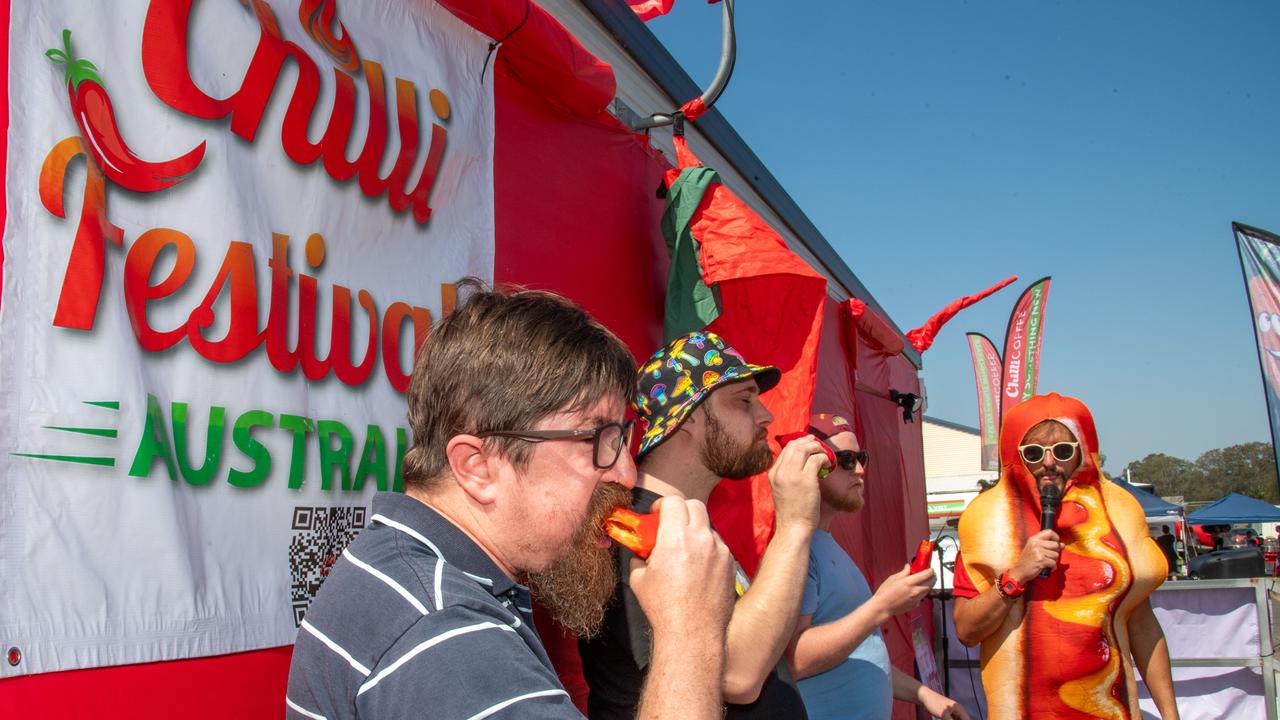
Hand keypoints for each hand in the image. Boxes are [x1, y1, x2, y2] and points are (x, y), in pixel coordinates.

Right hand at [629, 497, 733, 642]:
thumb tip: (640, 552)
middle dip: (681, 510)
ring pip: (708, 526)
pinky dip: (708, 549)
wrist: (693, 632)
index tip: (656, 515)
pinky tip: (699, 567)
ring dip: (696, 530)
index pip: (673, 501)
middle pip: (694, 505)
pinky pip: (719, 546)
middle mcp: (701, 538)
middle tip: (671, 525)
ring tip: (685, 550)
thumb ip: (639, 558)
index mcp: (676, 537)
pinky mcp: (730, 564)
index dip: (662, 505)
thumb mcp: (639, 579)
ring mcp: (719, 550)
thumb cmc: (663, 607)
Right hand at [767, 434, 824, 530]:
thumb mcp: (782, 489)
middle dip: (808, 441)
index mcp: (773, 473)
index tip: (809, 445)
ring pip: (805, 449)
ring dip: (818, 448)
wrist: (793, 528)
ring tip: (825, 454)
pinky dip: (824, 459)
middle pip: (794, 445)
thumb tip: (803, 462)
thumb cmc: (791, 512)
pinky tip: (828, 465)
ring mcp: (793, 475)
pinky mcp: (806, 480)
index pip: (785, 449)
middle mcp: (781, 472)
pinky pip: (817, 459)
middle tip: (818, 445)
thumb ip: (787, 475)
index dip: (799, 443)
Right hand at [868, 563, 933, 618]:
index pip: (927, 574)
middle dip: (932, 577)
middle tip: (928, 574)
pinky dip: (922, 592)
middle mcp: (916, 591)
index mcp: (910, 582)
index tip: (929, 568)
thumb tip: (908, 567)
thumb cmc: (885, 593)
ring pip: (928, 590)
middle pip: (932, 582)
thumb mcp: (893, 578)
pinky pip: (923, 597)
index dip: (930, 570)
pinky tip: (914, 590)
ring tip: (921, 581)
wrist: (883, 607)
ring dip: (928, 584)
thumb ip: (904, 572)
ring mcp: (917, 599)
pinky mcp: (916, 604)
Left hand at [921, 689, 970, 719]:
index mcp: (959, 708)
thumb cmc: (934, 703)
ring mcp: (953, 712)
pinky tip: (943, 719)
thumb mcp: (944, 714)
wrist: (924, 697)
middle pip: (963, 719)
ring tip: (944, 718)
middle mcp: (958, 710)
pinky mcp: (948, 714)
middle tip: (946, 719)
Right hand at [1010, 529, 1061, 584]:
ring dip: (1053, 561)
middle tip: (1048, 557)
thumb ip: (1048, 546)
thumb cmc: (1028, 561)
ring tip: (1046, 563)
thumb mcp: (1035, 549)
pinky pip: (1054, 563)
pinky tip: (1047, 568)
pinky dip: (1052, 567)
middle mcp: (1036, 543)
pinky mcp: (1041, 560)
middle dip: (1055, 552)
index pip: (1049, 532)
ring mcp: (1038, 551)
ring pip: (1056, 555)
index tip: (1056, 543)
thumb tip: (1063, 545)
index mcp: (1033, 539)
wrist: (1020, 571)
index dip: (1056, 537)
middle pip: (1055, 544)